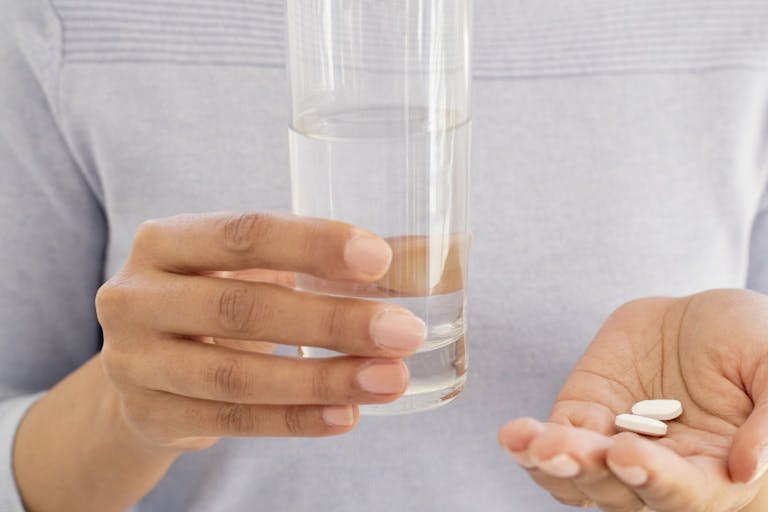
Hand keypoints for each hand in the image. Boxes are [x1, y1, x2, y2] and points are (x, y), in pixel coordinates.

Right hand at [96, 212, 424, 452]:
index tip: (380, 258)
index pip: (243, 234)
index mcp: (166, 240)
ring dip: (323, 381)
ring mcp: (134, 360)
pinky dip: (294, 421)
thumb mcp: (258, 268)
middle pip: (242, 308)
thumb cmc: (219, 297)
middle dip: (332, 321)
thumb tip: (453, 248)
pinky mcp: (149, 413)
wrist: (145, 363)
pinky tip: (346, 417)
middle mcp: (136, 296)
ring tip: (390, 379)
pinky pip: (230, 421)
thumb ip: (338, 260)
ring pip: (236, 376)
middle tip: (405, 331)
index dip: (312, 244)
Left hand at [499, 289, 767, 510]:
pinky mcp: (584, 420)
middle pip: (625, 494)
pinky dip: (530, 445)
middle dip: (594, 474)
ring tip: (536, 443)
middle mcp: (665, 473)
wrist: (699, 314)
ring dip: (555, 465)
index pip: (687, 495)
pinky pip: (553, 444)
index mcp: (719, 474)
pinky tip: (515, 434)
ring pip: (582, 478)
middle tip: (566, 450)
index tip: (630, 454)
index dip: (659, 481)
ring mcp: (619, 447)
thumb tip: (748, 470)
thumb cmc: (749, 340)